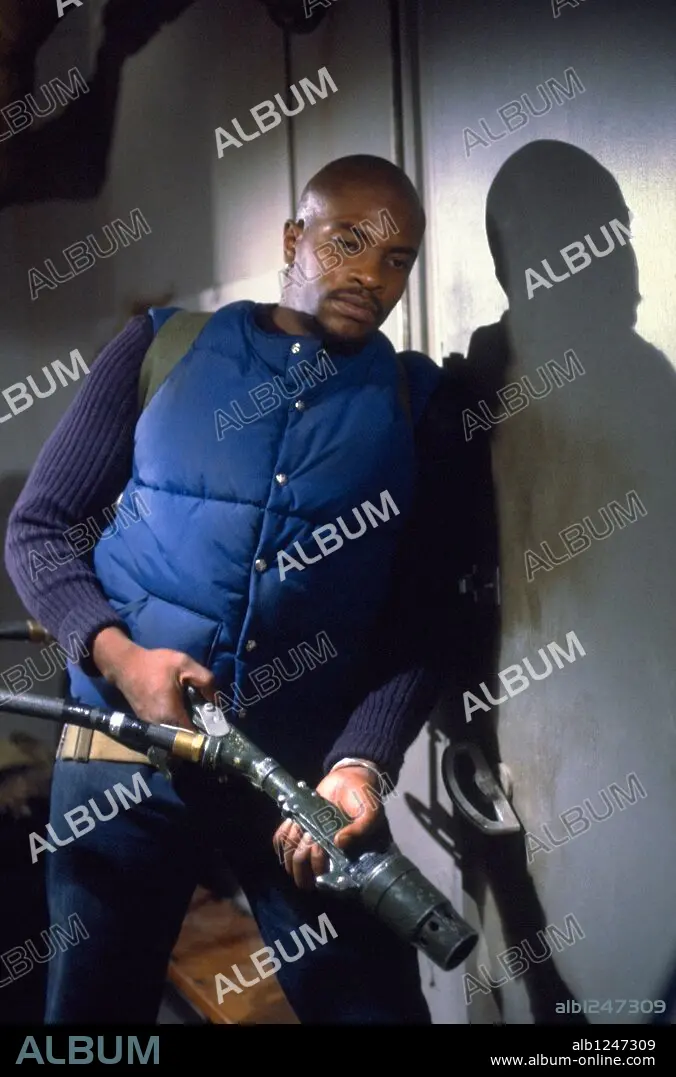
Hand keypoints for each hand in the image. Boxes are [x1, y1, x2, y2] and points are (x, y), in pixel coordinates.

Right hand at [92, 626, 214, 727]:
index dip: (207, 735)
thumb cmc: (155, 664)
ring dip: (186, 729)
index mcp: (171, 714)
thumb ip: (205, 680)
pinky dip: (176, 724)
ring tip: (198, 717)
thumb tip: (216, 700)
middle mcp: (160, 725)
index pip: (192, 737)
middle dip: (198, 733)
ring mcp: (151, 725)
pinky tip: (183, 712)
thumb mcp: (184, 664)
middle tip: (209, 721)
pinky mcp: (147, 722)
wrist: (125, 665)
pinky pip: (166, 729)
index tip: (218, 729)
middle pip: (184, 738)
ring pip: (174, 735)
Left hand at [272, 765, 384, 890]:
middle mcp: (326, 857)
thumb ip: (360, 829)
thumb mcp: (370, 813)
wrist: (350, 779)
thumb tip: (339, 842)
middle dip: (302, 857)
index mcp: (344, 860)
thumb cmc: (363, 799)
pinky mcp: (299, 829)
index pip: (324, 880)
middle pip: (302, 875)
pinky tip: (293, 823)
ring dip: (292, 843)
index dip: (317, 865)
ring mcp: (310, 843)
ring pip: (290, 859)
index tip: (320, 845)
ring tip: (304, 827)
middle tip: (311, 836)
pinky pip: (281, 841)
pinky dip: (282, 835)